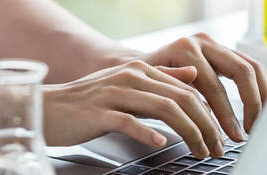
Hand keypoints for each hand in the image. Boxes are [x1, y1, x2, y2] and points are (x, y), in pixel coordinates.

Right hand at [43, 60, 224, 157]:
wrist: (48, 108)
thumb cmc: (87, 103)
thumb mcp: (127, 86)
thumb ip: (160, 80)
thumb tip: (193, 75)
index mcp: (140, 70)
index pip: (186, 90)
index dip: (208, 114)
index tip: (218, 135)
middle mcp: (130, 77)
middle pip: (181, 99)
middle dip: (206, 125)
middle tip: (216, 147)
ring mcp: (114, 93)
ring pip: (163, 109)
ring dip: (188, 132)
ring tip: (199, 150)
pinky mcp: (99, 112)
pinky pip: (128, 121)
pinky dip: (147, 132)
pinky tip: (159, 142)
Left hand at [140, 33, 266, 141]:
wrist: (139, 65)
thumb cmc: (143, 79)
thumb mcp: (152, 84)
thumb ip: (173, 84)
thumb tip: (194, 83)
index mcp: (185, 49)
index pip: (215, 85)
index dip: (227, 114)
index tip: (234, 136)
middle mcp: (203, 43)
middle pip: (241, 71)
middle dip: (251, 104)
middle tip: (252, 129)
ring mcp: (215, 45)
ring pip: (251, 67)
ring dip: (261, 96)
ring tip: (261, 120)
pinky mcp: (223, 52)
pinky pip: (249, 67)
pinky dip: (257, 89)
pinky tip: (259, 108)